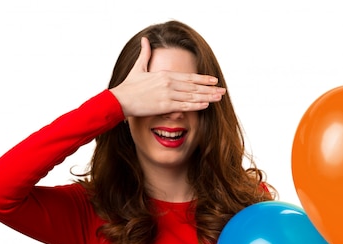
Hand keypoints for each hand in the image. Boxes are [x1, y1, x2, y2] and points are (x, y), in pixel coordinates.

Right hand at [110, 37, 225, 116]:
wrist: (120, 99)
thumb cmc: (129, 86)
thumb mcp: (138, 67)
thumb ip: (145, 54)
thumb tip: (145, 40)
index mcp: (164, 75)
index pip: (188, 77)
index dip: (203, 79)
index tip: (213, 80)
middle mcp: (168, 83)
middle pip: (194, 87)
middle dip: (210, 89)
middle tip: (222, 91)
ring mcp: (167, 95)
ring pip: (192, 96)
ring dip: (207, 97)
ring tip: (218, 98)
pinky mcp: (164, 106)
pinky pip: (184, 106)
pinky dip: (196, 105)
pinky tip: (206, 105)